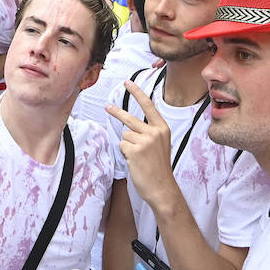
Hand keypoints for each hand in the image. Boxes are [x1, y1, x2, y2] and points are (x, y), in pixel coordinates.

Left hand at [106, 80, 180, 212]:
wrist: (162, 187)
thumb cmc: (159, 167)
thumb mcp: (160, 144)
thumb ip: (149, 132)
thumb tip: (128, 126)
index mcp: (162, 128)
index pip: (148, 106)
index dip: (137, 93)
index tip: (128, 82)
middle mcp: (154, 132)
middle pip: (129, 118)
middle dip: (116, 112)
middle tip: (106, 107)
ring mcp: (145, 141)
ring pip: (125, 135)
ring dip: (128, 146)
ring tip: (138, 157)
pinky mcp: (135, 150)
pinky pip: (122, 146)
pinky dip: (126, 154)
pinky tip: (135, 162)